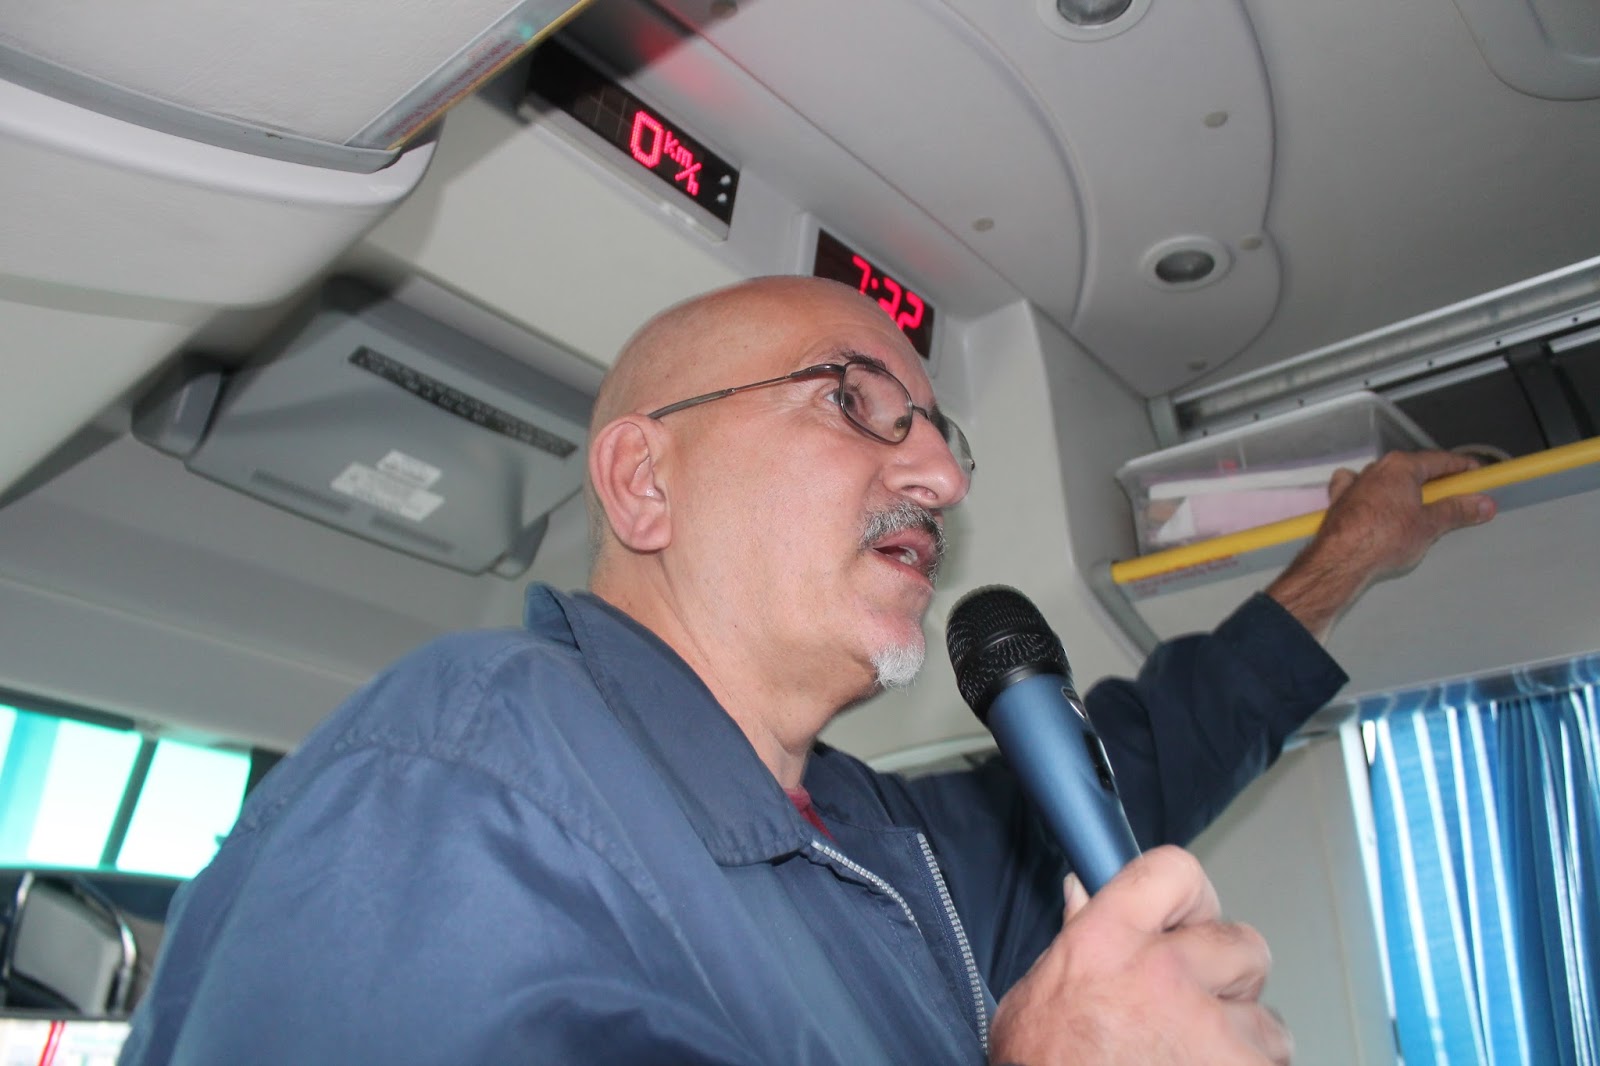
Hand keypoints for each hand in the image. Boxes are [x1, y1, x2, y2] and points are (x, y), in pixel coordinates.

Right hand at [988, 846, 1289, 1065]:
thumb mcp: (1036, 997)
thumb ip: (1076, 939)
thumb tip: (1081, 892)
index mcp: (1108, 941)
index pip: (1176, 873)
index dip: (1192, 900)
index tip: (1190, 923)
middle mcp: (1164, 974)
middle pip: (1244, 946)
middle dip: (1230, 980)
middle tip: (1194, 1013)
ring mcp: (1209, 1032)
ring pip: (1268, 1024)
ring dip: (1243, 1046)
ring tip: (1194, 1064)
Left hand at [1267, 450, 1495, 639]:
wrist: (1340, 559)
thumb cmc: (1384, 539)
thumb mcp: (1430, 525)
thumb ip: (1457, 510)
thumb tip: (1483, 503)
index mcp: (1401, 466)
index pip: (1440, 460)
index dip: (1461, 467)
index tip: (1476, 474)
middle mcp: (1376, 469)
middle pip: (1414, 469)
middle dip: (1436, 480)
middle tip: (1457, 493)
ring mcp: (1355, 483)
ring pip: (1388, 479)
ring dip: (1406, 488)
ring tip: (1422, 505)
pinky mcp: (1340, 501)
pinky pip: (1361, 489)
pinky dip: (1373, 493)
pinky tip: (1376, 502)